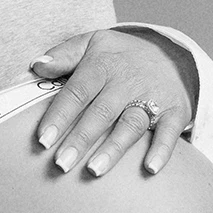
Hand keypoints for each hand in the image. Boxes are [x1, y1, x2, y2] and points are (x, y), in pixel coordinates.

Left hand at [29, 30, 193, 180]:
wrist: (174, 52)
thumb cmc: (122, 56)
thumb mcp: (93, 43)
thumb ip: (64, 54)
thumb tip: (37, 65)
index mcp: (103, 65)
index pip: (77, 92)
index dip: (59, 116)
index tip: (43, 140)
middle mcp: (127, 82)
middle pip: (101, 113)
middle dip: (80, 139)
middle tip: (61, 164)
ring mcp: (153, 97)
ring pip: (131, 125)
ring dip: (113, 148)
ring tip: (94, 170)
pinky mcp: (175, 112)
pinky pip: (170, 132)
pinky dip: (161, 150)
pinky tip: (150, 168)